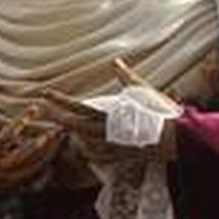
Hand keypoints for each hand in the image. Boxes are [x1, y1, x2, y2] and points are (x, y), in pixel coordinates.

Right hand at [0, 104, 65, 211]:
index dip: (21, 121)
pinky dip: (44, 176)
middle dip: (41, 141)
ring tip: (59, 142)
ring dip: (47, 155)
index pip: (6, 135)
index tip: (36, 108)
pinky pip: (34, 185)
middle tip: (55, 129)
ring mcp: (9, 182)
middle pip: (24, 153)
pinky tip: (51, 165)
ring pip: (32, 168)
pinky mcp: (15, 192)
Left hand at [39, 59, 178, 165]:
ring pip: (82, 142)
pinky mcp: (119, 156)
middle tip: (39, 111)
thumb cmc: (162, 112)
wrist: (178, 139)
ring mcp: (110, 146)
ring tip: (56, 128)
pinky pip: (98, 155)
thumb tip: (116, 62)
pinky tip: (82, 148)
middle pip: (72, 125)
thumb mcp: (143, 90)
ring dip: (70, 135)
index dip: (58, 100)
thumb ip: (126, 77)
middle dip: (55, 118)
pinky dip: (88, 151)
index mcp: (108, 114)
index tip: (43, 93)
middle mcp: (105, 131)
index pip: (76, 106)